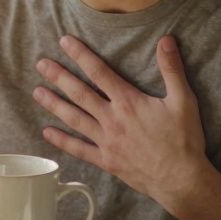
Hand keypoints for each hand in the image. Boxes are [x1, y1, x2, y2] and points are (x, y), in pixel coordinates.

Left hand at [33, 35, 207, 208]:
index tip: (65, 42)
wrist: (181, 179)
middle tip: (41, 64)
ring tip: (37, 92)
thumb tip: (166, 40)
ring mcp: (106, 141)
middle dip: (59, 77)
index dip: (81, 55)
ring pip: (74, 119)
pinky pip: (79, 149)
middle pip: (80, 93)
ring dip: (54, 104)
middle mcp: (112, 119)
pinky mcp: (107, 160)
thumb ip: (171, 69)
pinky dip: (62, 140)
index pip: (99, 72)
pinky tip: (47, 132)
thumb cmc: (184, 140)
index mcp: (128, 102)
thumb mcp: (183, 100)